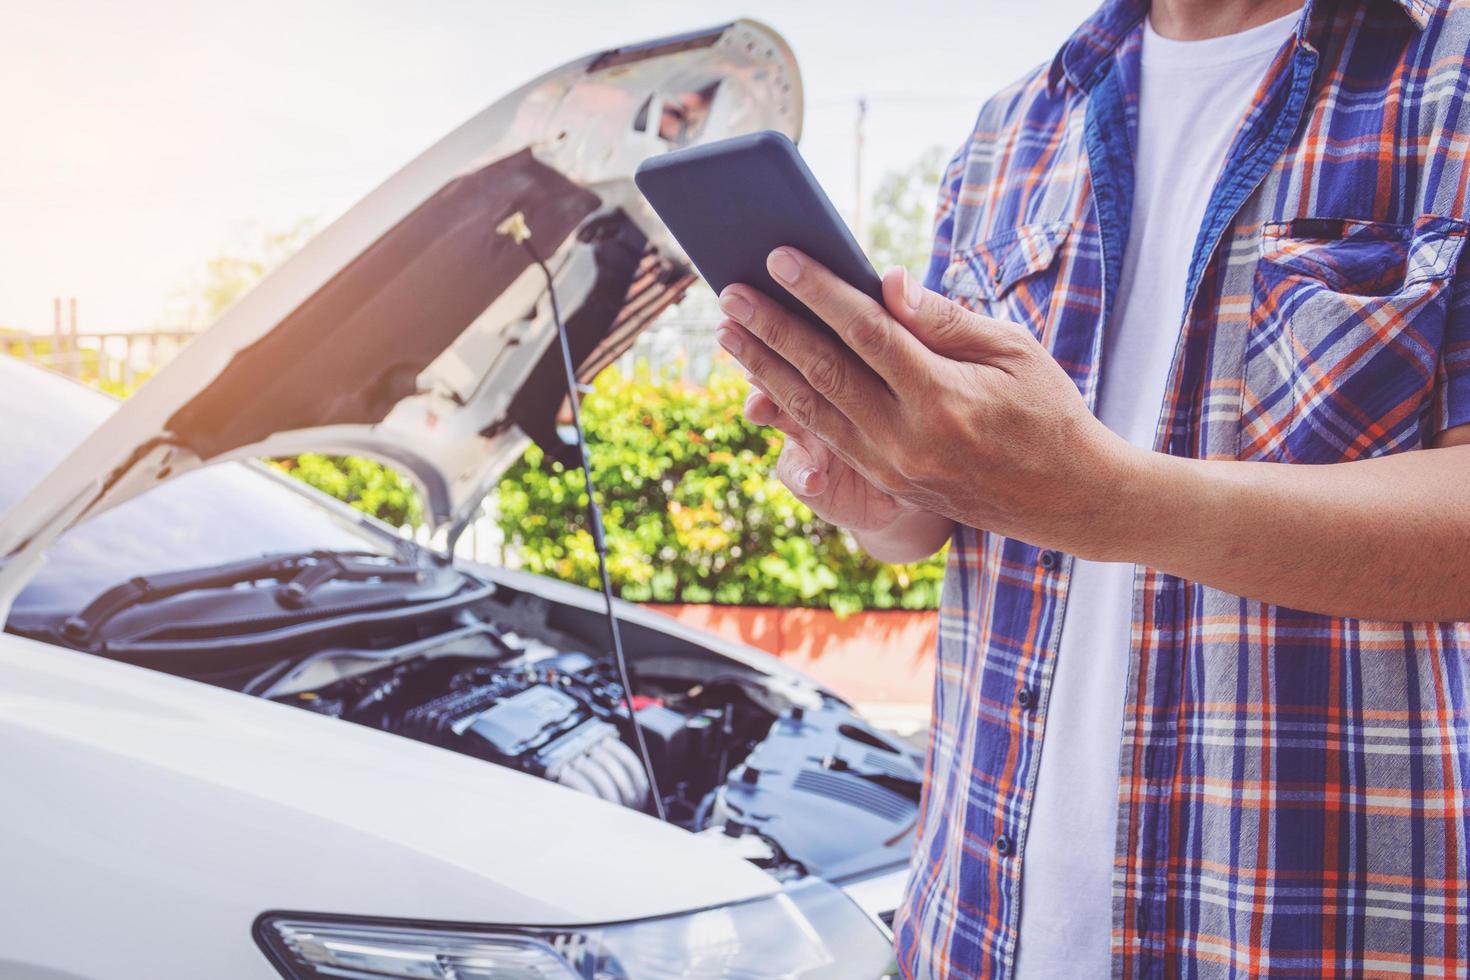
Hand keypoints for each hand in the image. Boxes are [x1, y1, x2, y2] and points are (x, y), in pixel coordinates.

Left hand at [714, 248, 1140, 556]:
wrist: (1068, 499)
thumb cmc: (1047, 410)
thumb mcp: (1013, 350)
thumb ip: (944, 319)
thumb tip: (886, 282)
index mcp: (943, 399)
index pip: (866, 333)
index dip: (818, 292)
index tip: (778, 257)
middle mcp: (907, 440)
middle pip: (823, 372)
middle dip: (770, 329)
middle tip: (728, 292)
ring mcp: (891, 469)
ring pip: (813, 411)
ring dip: (765, 368)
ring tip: (729, 332)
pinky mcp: (886, 484)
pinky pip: (826, 438)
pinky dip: (789, 406)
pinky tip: (763, 379)